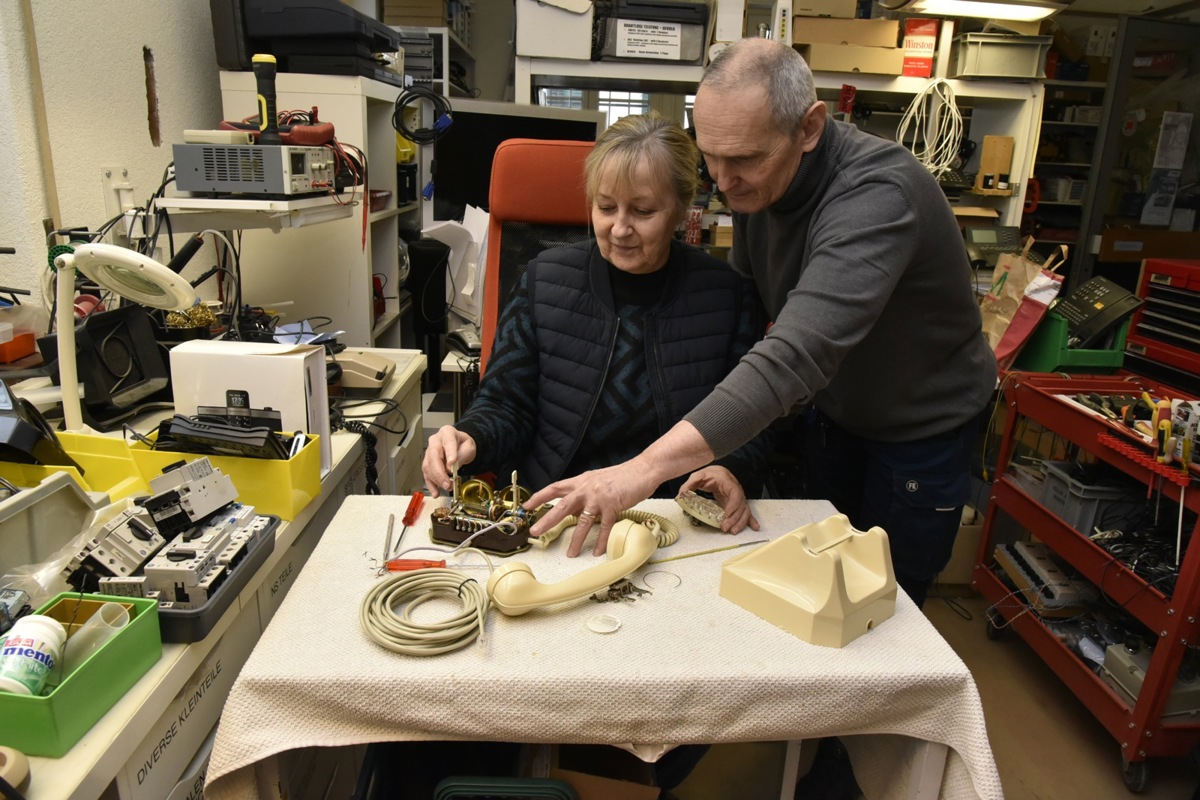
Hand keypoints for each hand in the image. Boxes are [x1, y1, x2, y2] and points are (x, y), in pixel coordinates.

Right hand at [422, 426, 476, 498]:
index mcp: (447, 433)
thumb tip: (453, 465)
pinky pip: (426, 475)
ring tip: (447, 487)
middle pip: (433, 456)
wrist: (460, 446)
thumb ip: (462, 454)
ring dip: (436, 480)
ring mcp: (429, 452)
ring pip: (428, 467)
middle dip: (439, 472)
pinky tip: (436, 492)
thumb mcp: (469, 447)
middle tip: (447, 483)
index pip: (448, 441)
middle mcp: (435, 441)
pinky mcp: (428, 464)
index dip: (450, 452)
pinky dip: (431, 485)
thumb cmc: (463, 445)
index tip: (452, 463)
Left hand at [525, 461, 660, 557]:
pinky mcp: (613, 505)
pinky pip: (605, 527)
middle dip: (547, 520)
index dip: (539, 497)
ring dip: (576, 539)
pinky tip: (598, 551)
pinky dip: (602, 541)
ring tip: (571, 554)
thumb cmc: (621, 476)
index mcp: (581, 481)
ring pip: (583, 521)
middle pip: (562, 506)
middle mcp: (586, 488)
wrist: (643, 470)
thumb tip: (574, 510)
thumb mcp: (597, 481)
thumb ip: (584, 494)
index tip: (526, 506)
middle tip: (535, 531)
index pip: (554, 488)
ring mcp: (599, 497)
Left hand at [680, 466, 759, 533]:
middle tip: (725, 528)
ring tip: (733, 531)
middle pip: (741, 505)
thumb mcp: (698, 476)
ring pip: (744, 510)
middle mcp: (736, 490)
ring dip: (741, 522)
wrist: (717, 471)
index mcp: (728, 482)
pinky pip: (746, 512)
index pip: (735, 493)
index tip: (727, 514)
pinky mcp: (738, 504)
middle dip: (734, 518)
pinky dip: (751, 520)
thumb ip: (689, 485)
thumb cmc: (709, 473)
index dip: (733, 504)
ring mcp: (739, 497)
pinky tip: (755, 527)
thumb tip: (681, 495)